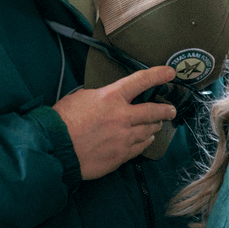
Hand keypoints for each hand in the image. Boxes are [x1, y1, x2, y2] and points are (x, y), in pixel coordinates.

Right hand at [52, 66, 176, 179]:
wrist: (58, 146)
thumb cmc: (64, 120)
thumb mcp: (81, 97)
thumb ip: (101, 97)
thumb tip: (108, 100)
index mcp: (111, 97)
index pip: (140, 81)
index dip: (158, 75)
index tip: (169, 72)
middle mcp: (122, 116)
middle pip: (153, 111)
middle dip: (165, 110)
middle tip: (170, 110)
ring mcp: (124, 137)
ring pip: (149, 130)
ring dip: (154, 126)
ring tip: (156, 125)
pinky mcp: (122, 154)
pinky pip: (140, 147)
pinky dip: (145, 141)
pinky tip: (146, 139)